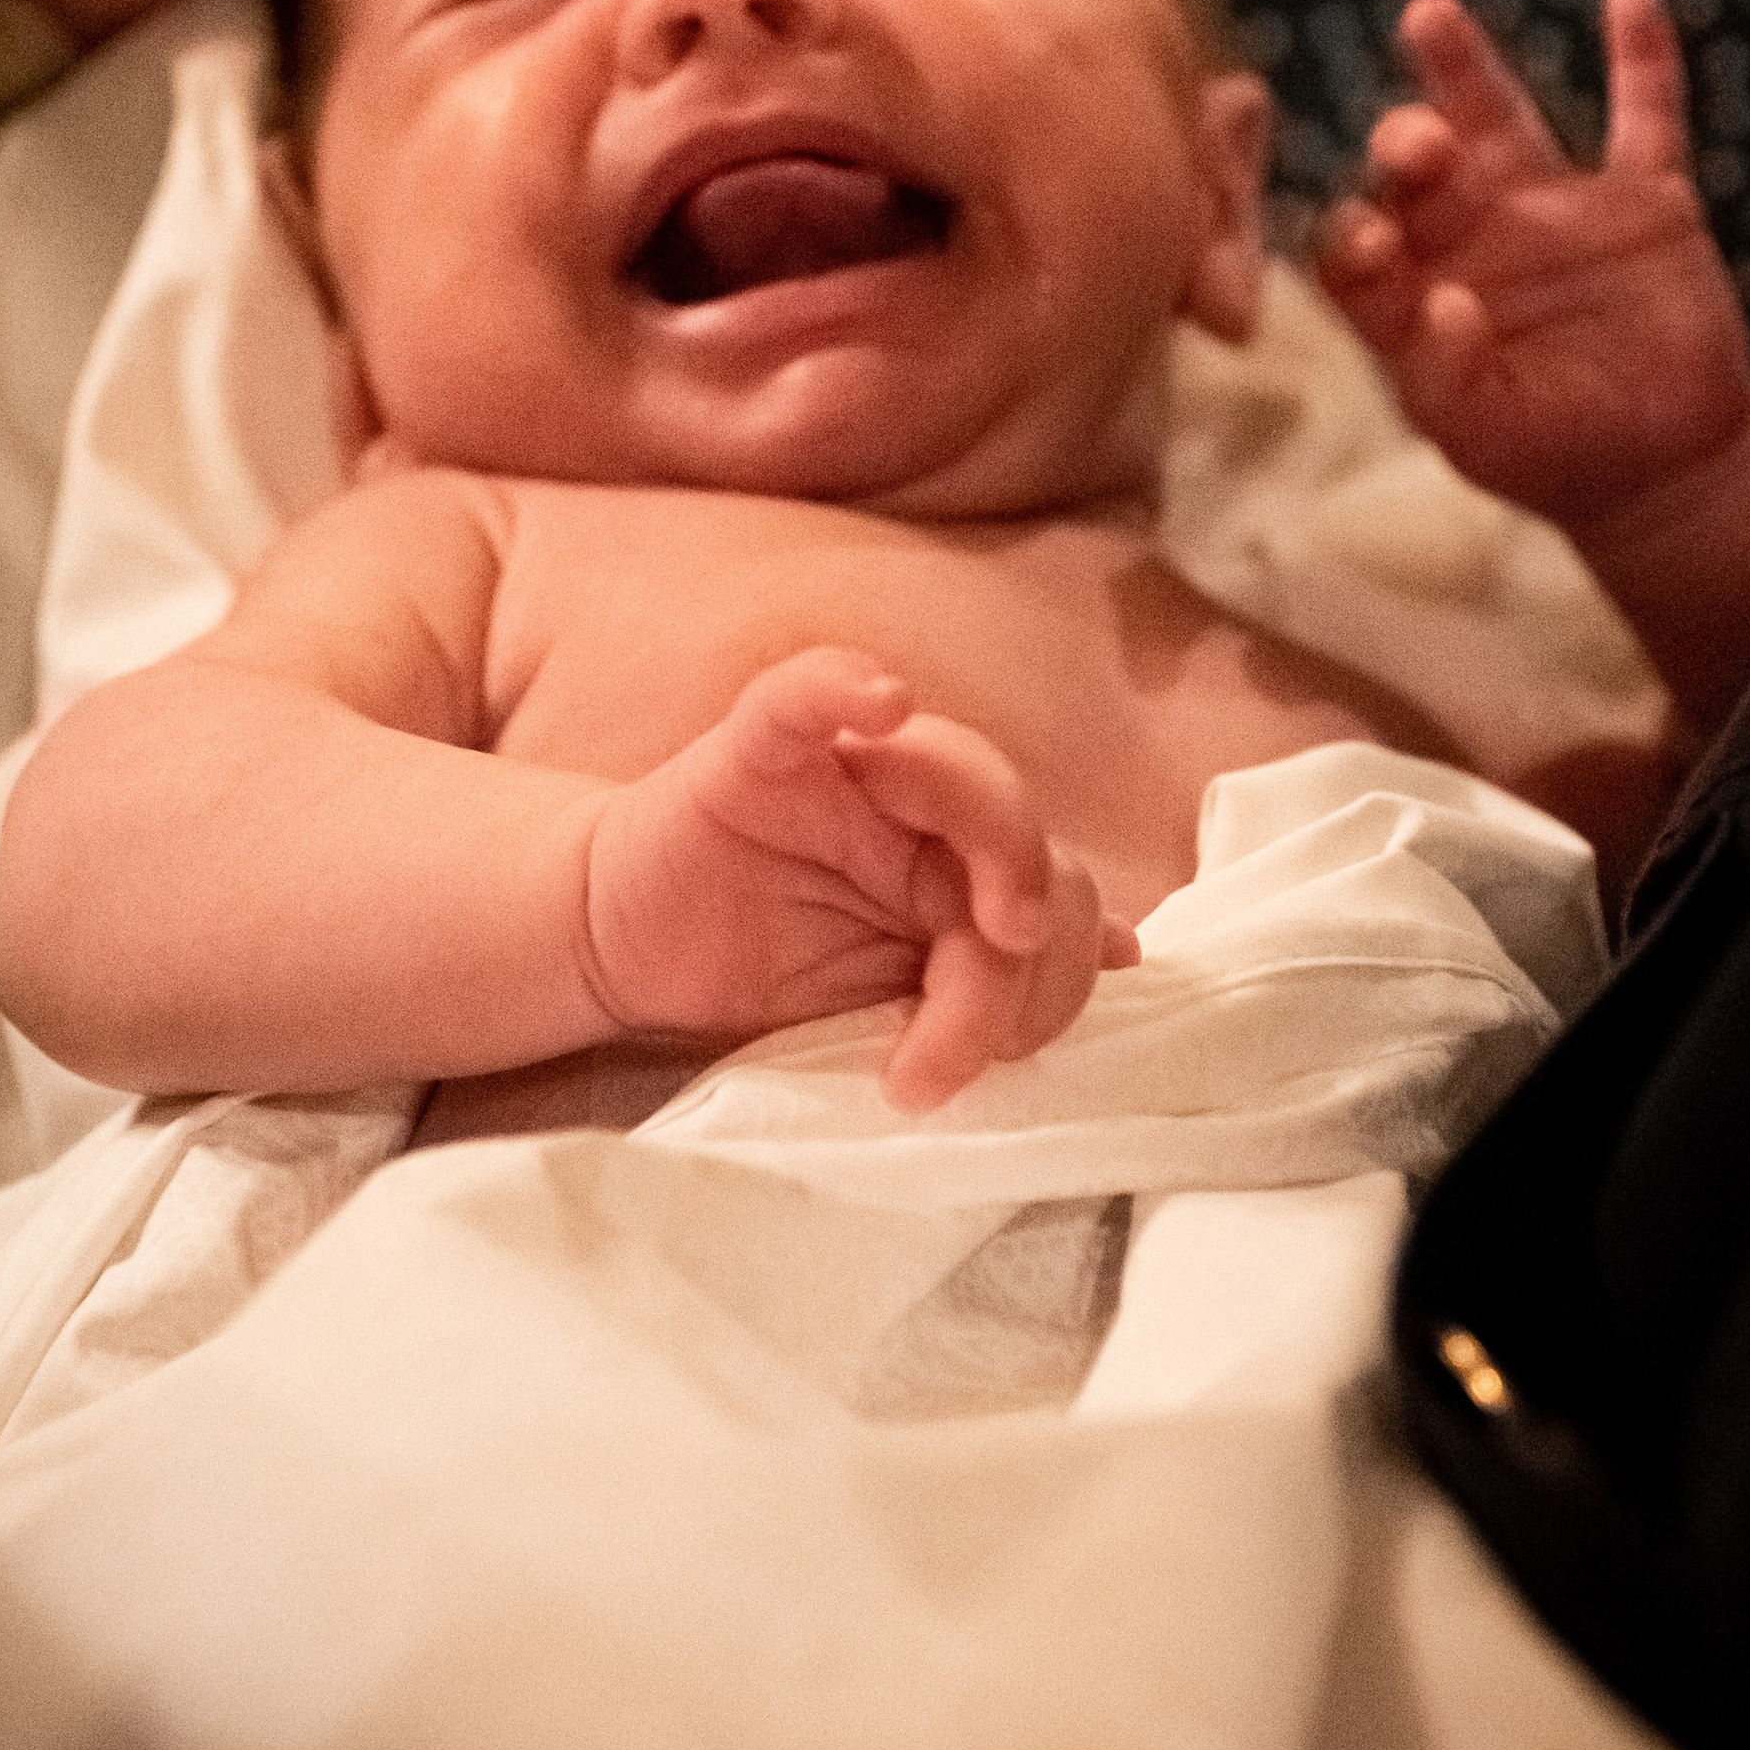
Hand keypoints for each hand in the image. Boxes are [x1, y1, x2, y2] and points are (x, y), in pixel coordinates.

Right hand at [582, 648, 1137, 1109]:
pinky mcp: (753, 753)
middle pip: (1025, 834)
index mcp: (956, 855)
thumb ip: (990, 969)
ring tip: (923, 1008)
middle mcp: (915, 799)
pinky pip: (804, 696)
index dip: (1053, 983)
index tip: (992, 1062)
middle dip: (1017, 964)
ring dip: (984, 858)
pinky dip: (845, 687)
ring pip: (955, 765)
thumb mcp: (885, 995)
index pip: (1055, 894)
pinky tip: (881, 699)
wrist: (622, 943)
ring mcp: (841, 766)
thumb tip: (1128, 951)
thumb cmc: (755, 960)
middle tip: (953, 1051)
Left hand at [1317, 0, 1749, 531]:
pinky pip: (1643, 119)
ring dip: (1462, 68)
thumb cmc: (1554, 454)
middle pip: (1415, 169)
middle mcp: (1467, 234)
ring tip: (1427, 13)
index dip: (1355, 237)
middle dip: (1405, 145)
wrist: (1664, 461)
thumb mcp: (1489, 437)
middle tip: (1417, 142)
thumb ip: (1450, 378)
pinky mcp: (1641, 201)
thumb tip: (1445, 307)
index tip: (1373, 244)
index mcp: (1409, 294)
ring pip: (1499, 120)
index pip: (1357, 247)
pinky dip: (1642, 60)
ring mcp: (1553, 207)